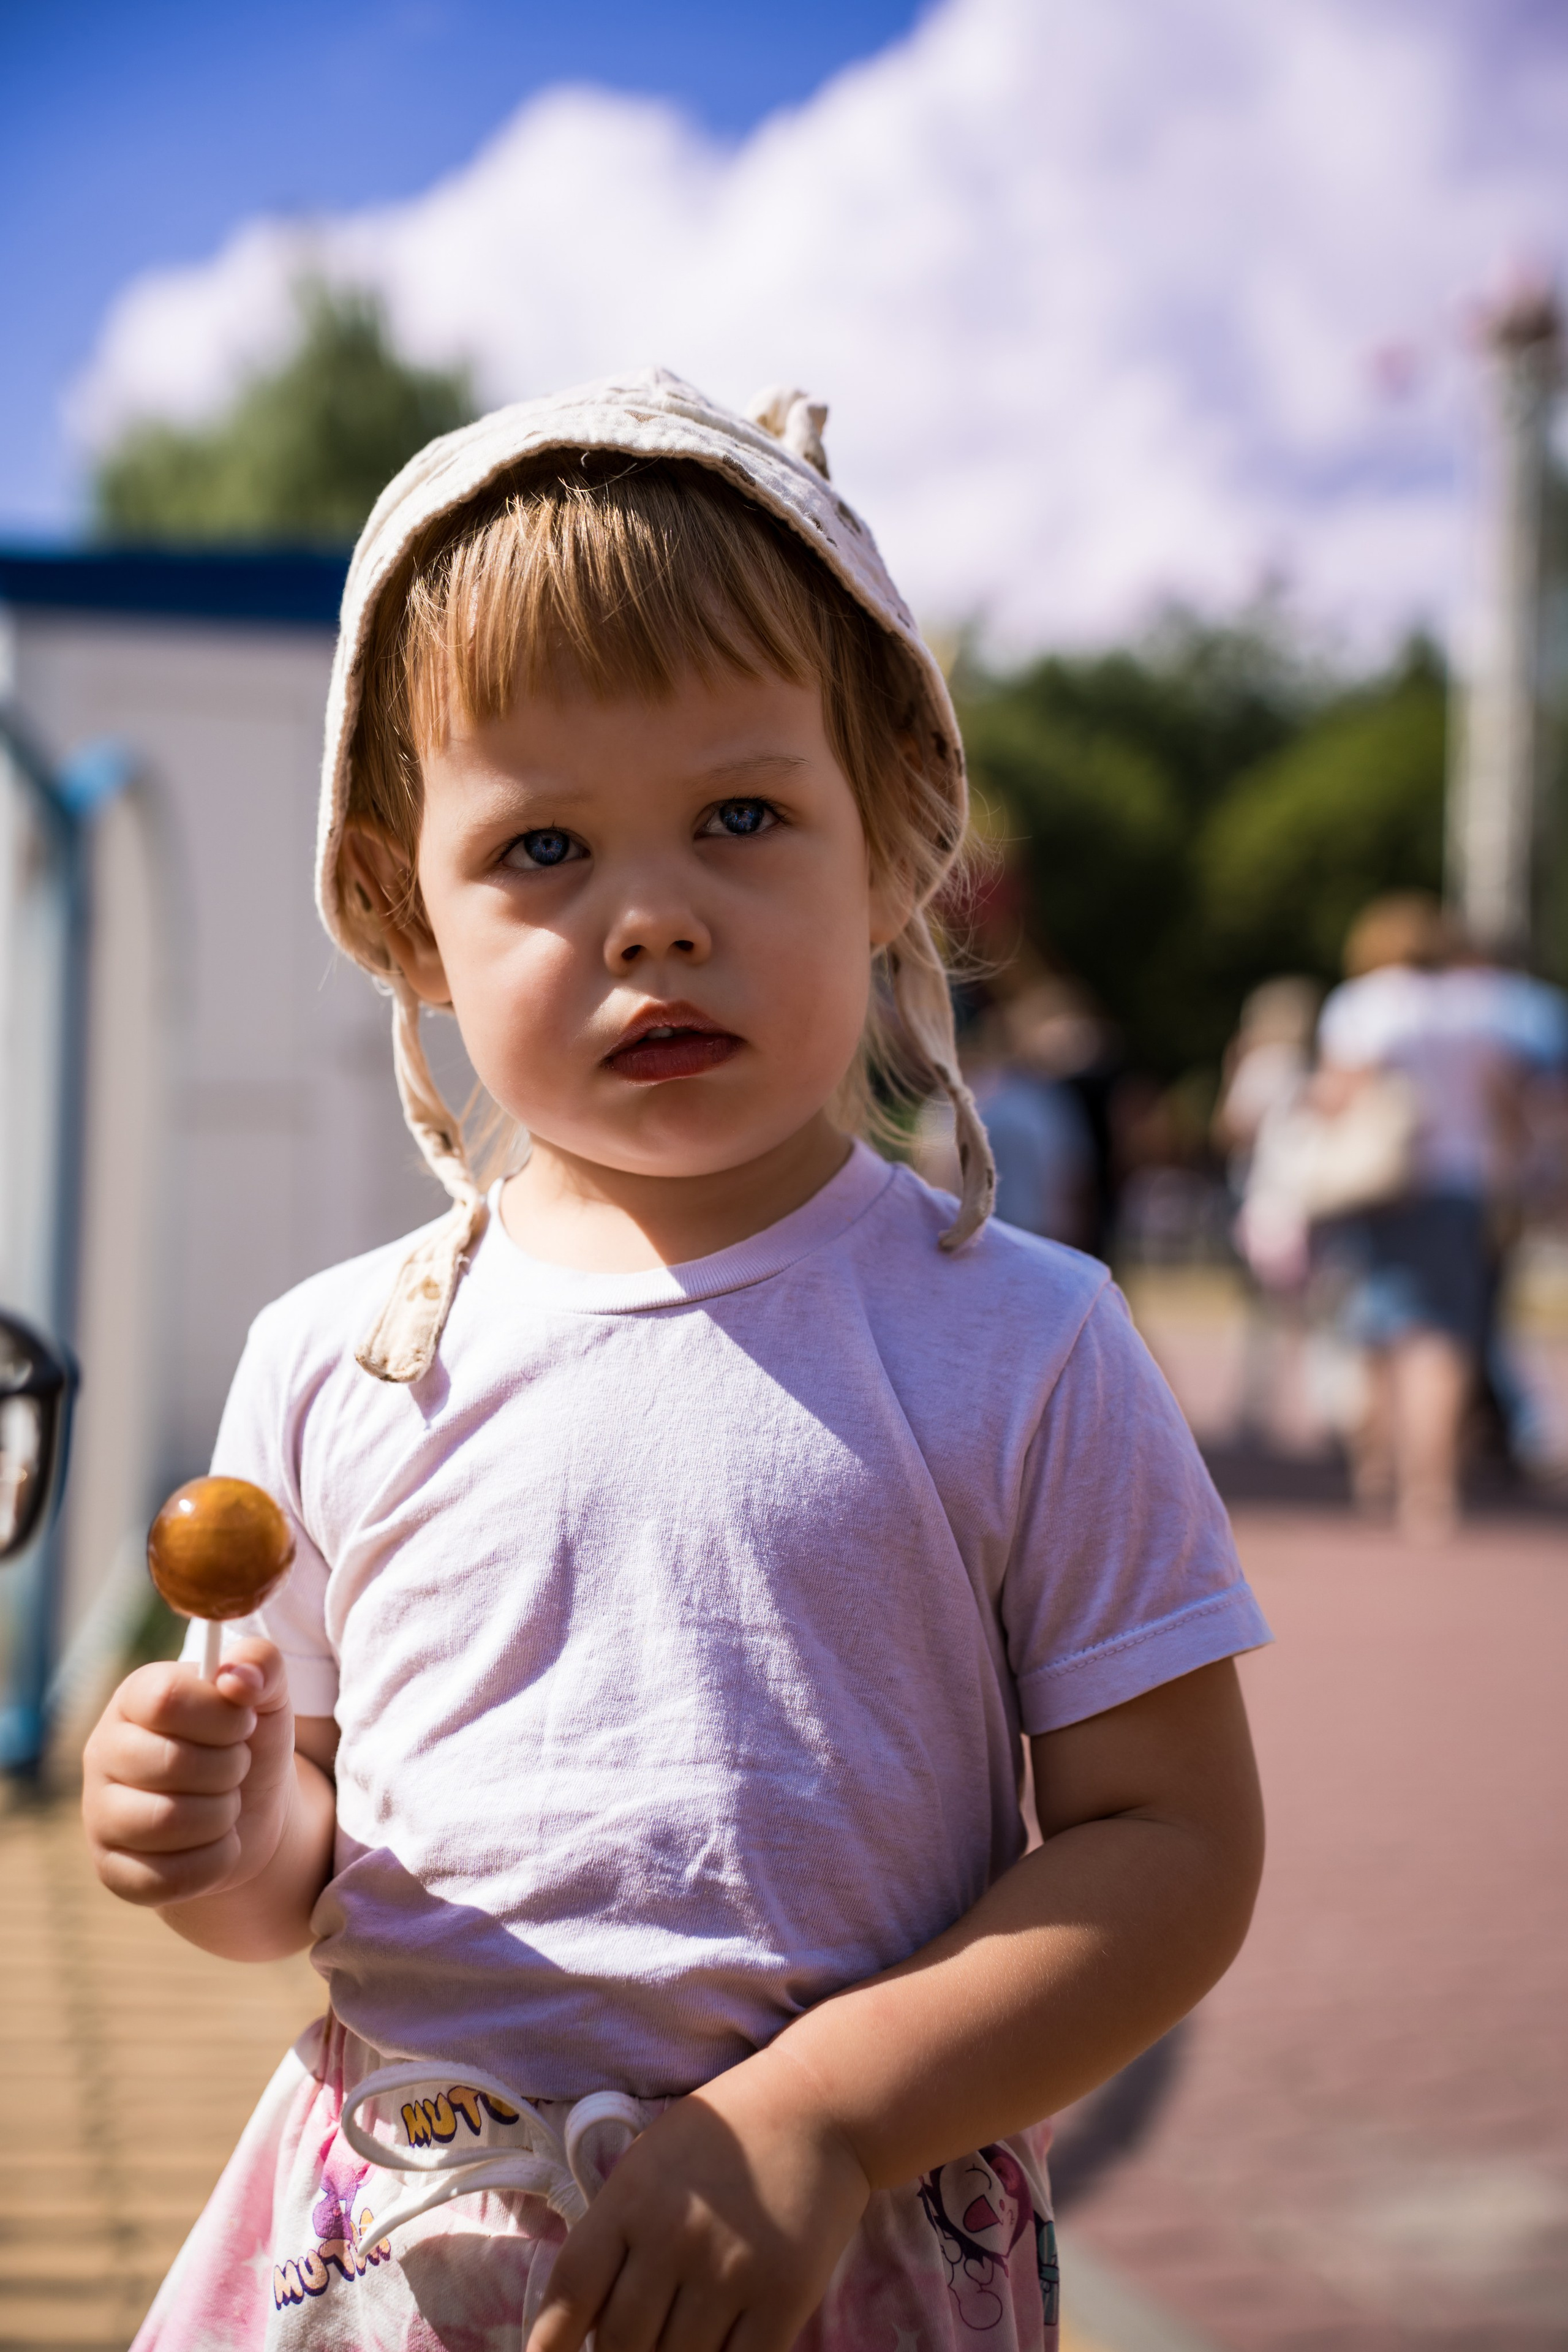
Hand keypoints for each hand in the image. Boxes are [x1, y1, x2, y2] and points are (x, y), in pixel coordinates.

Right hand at [82, 1638, 297, 1909]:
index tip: (242, 1723)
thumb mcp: (267, 1697)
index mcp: (134, 1698)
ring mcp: (100, 1815)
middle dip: (229, 1768)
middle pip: (170, 1762)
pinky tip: (218, 1844)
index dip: (222, 1716)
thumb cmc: (249, 1742)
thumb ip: (262, 1665)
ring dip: (222, 1815)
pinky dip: (214, 1862)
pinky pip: (167, 1877)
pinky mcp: (112, 1870)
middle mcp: (102, 1752)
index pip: (166, 1698)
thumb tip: (240, 1678)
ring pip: (166, 1822)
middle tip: (237, 1767)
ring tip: (226, 1804)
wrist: (251, 1814)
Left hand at [527, 2044, 870, 2351]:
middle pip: (620, 2343)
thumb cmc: (723, 2137)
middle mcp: (674, 2236)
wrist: (815, 2106)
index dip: (548, 2343)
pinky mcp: (783, 2296)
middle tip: (633, 2343)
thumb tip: (581, 2321)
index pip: (571, 2293)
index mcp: (631, 2198)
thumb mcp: (649, 2163)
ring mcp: (730, 2269)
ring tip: (675, 2341)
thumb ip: (615, 2231)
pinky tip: (717, 2348)